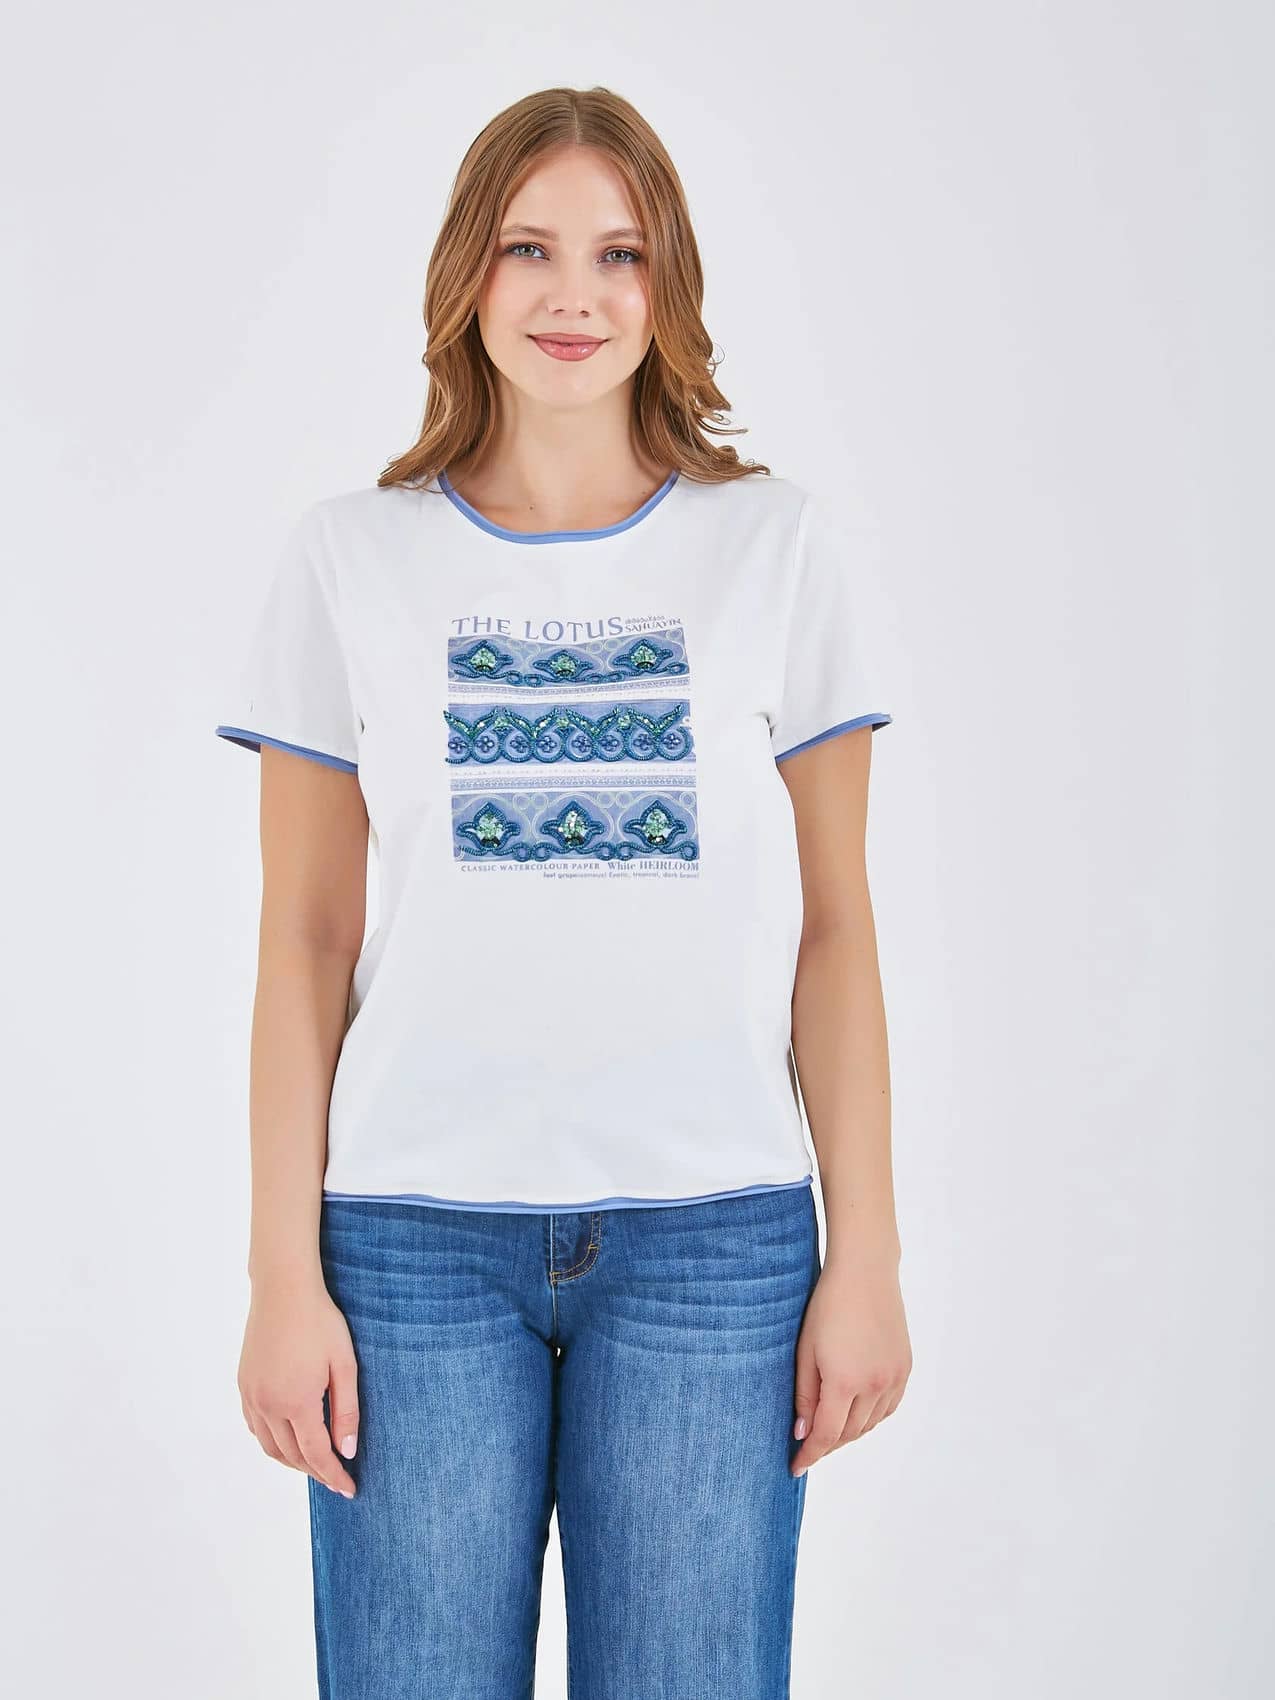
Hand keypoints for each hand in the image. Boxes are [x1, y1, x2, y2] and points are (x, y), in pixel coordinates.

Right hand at [238, 1275, 360, 1498]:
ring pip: (270, 1446)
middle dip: (315, 1472)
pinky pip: (256, 1427)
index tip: (350, 1490)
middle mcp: (268, 1404)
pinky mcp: (244, 1384)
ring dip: (292, 1461)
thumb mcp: (344, 1364)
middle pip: (291, 1455)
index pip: (316, 1454)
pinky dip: (272, 1441)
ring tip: (315, 1464)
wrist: (283, 1290)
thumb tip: (347, 1451)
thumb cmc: (320, 1322)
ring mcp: (252, 1395)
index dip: (334, 1475)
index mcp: (296, 1401)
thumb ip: (346, 1410)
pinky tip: (288, 1438)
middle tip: (337, 1478)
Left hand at [790, 1248, 911, 1476]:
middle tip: (807, 1445)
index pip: (826, 1435)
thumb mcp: (805, 1350)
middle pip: (849, 1433)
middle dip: (826, 1444)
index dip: (810, 1454)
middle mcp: (874, 1385)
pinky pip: (888, 1407)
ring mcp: (894, 1377)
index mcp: (845, 1381)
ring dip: (849, 1432)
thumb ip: (804, 1395)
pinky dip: (871, 1417)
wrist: (865, 1272)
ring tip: (828, 1429)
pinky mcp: (904, 1368)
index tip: (795, 1467)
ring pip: (870, 1424)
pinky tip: (857, 1412)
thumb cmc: (827, 1306)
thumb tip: (802, 1432)